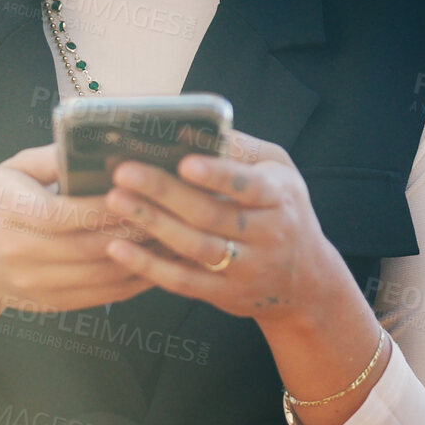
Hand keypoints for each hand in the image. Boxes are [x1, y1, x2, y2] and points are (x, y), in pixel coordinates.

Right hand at [0, 143, 155, 316]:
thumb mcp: (12, 169)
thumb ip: (53, 156)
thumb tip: (96, 143)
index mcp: (11, 213)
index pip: (66, 214)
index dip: (105, 206)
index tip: (139, 190)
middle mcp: (21, 253)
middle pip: (88, 247)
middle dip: (133, 231)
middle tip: (169, 213)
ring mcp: (36, 284)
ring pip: (100, 275)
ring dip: (141, 258)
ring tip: (171, 237)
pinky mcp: (52, 303)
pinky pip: (101, 296)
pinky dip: (133, 281)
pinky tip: (155, 262)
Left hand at [98, 128, 338, 325]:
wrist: (308, 282)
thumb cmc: (284, 210)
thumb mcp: (280, 172)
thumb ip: (243, 150)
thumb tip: (198, 129)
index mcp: (279, 197)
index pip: (248, 185)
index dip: (217, 175)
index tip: (184, 162)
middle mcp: (267, 235)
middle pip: (211, 214)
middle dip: (164, 192)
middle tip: (124, 172)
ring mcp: (246, 269)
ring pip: (195, 248)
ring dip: (152, 224)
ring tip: (116, 201)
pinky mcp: (225, 295)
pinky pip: (183, 283)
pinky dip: (149, 266)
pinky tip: (119, 248)